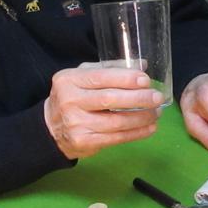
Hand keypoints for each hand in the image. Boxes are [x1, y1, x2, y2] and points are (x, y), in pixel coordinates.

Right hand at [44, 65, 164, 158]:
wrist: (50, 128)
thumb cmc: (72, 97)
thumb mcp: (82, 77)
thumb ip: (109, 69)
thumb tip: (142, 66)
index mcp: (69, 80)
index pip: (102, 77)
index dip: (126, 79)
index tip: (145, 80)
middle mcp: (70, 101)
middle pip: (110, 99)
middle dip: (138, 98)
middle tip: (156, 97)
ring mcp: (76, 124)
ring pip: (116, 121)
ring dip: (141, 117)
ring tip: (156, 113)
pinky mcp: (84, 142)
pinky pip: (116, 138)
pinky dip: (136, 133)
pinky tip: (148, 128)